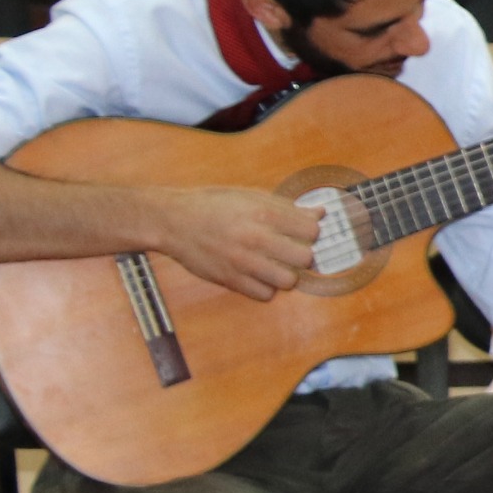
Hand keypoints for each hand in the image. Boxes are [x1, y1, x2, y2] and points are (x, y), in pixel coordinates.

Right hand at [157, 185, 322, 300]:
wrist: (173, 221)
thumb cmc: (213, 206)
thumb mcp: (250, 197)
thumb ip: (286, 207)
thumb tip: (320, 214)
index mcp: (263, 213)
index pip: (311, 231)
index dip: (310, 232)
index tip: (302, 232)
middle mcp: (255, 238)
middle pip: (305, 258)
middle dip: (303, 255)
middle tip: (291, 251)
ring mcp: (242, 262)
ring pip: (288, 281)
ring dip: (286, 274)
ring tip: (276, 265)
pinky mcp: (230, 280)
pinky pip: (265, 295)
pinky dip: (266, 288)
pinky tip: (259, 275)